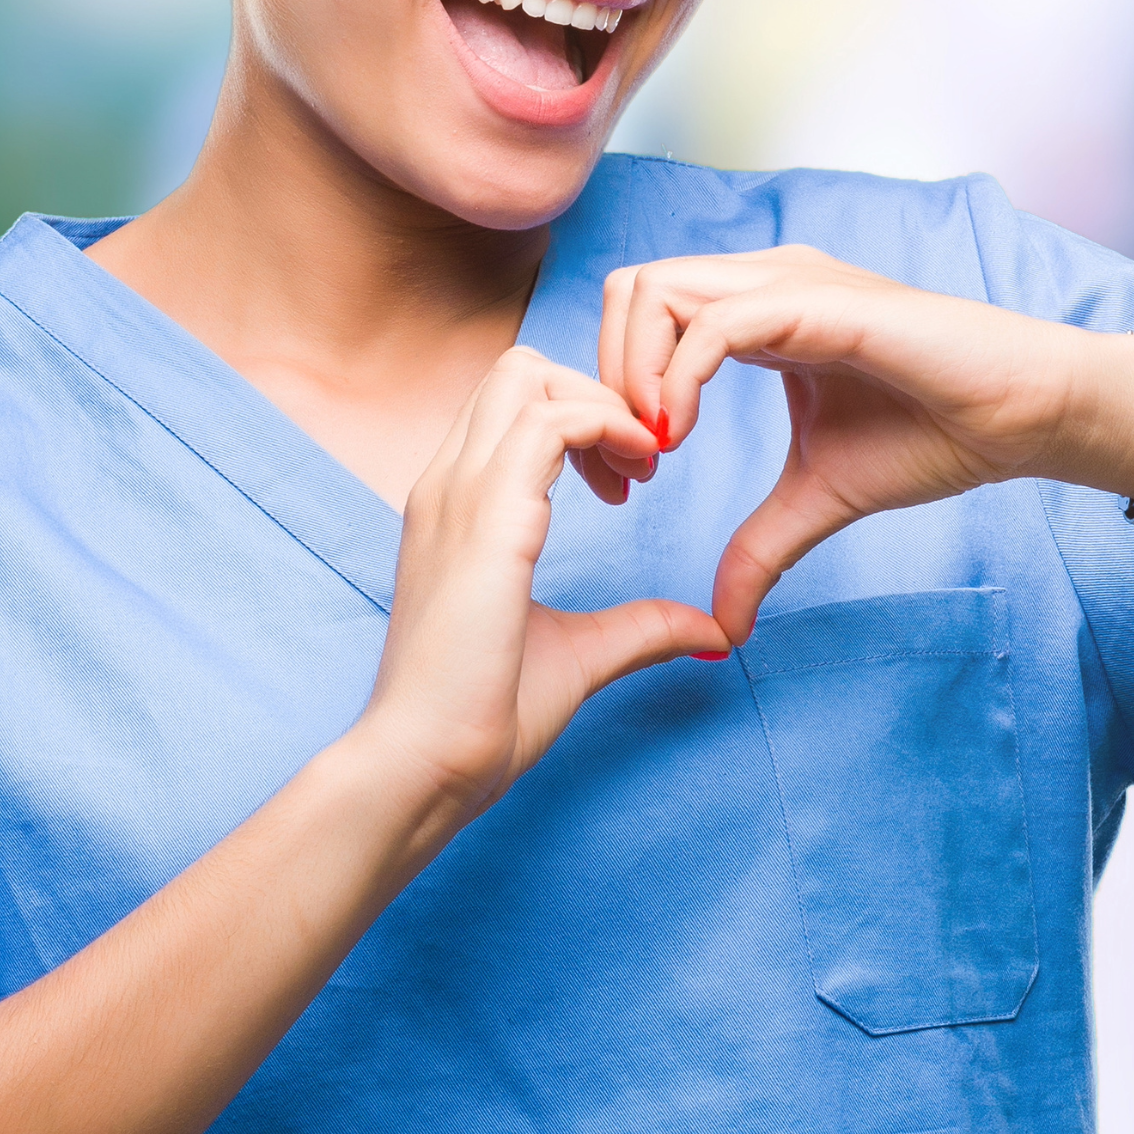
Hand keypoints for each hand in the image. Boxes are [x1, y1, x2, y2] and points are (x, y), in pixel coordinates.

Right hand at [357, 346, 730, 822]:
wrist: (424, 766)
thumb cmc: (481, 719)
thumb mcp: (578, 654)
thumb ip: (639, 628)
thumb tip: (709, 630)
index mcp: (456, 506)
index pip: (511, 404)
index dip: (581, 419)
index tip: (628, 480)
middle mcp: (449, 483)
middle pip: (520, 367)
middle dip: (594, 392)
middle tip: (642, 460)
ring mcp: (459, 492)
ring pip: (530, 374)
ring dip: (603, 403)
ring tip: (644, 465)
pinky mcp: (486, 516)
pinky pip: (551, 422)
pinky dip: (606, 426)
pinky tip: (636, 476)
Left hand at [599, 247, 1131, 641]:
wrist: (1021, 417)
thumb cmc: (934, 433)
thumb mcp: (820, 497)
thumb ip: (761, 547)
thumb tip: (722, 625)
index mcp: (755, 311)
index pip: (642, 314)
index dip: (614, 387)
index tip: (630, 471)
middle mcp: (762, 282)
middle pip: (629, 287)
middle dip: (605, 372)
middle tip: (630, 459)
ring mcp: (787, 282)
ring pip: (656, 288)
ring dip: (633, 371)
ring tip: (655, 447)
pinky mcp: (818, 302)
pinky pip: (715, 323)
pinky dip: (679, 378)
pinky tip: (681, 435)